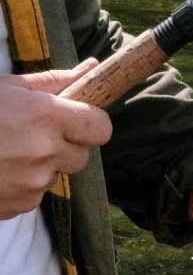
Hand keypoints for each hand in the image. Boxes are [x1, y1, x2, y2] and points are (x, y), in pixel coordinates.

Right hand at [0, 59, 111, 219]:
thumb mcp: (6, 88)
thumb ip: (54, 82)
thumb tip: (91, 68)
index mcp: (45, 118)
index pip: (101, 128)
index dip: (90, 124)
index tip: (77, 120)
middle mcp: (44, 152)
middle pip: (81, 156)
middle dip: (64, 147)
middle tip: (33, 136)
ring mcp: (31, 183)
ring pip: (55, 177)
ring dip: (40, 167)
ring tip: (6, 153)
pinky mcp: (17, 206)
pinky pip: (33, 196)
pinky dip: (21, 186)